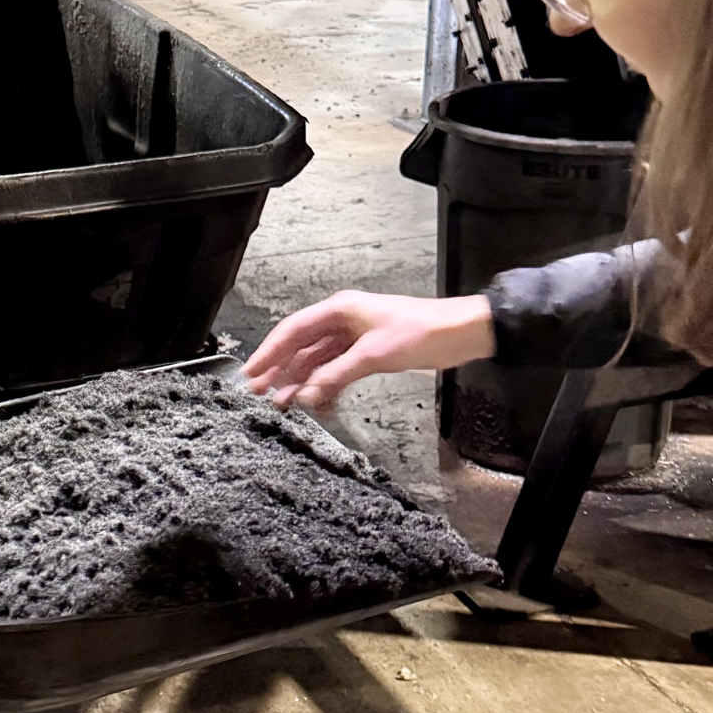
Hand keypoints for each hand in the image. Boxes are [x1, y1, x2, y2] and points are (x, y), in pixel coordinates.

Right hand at [241, 291, 495, 411]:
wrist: (460, 334)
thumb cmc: (422, 331)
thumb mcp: (375, 353)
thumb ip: (337, 374)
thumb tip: (306, 393)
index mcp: (340, 309)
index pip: (294, 330)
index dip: (270, 351)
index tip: (252, 372)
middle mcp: (343, 321)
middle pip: (302, 346)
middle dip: (281, 369)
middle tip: (260, 393)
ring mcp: (356, 339)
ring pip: (318, 361)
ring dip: (302, 381)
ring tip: (283, 403)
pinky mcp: (369, 354)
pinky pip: (338, 371)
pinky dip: (326, 386)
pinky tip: (317, 403)